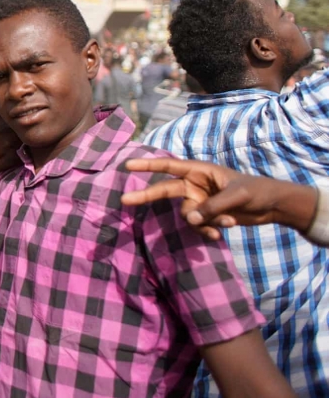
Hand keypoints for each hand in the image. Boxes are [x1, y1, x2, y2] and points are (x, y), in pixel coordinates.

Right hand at [122, 157, 317, 240]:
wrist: (273, 206)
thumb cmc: (257, 191)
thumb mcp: (236, 196)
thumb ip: (211, 207)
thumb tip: (188, 218)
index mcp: (199, 171)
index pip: (169, 166)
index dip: (148, 165)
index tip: (128, 165)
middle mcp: (194, 185)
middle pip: (165, 190)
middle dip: (146, 196)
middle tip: (124, 201)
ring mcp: (198, 201)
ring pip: (186, 215)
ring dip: (203, 222)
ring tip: (227, 222)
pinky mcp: (205, 216)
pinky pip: (197, 225)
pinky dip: (208, 230)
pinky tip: (222, 232)